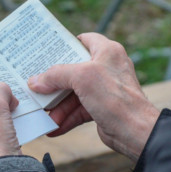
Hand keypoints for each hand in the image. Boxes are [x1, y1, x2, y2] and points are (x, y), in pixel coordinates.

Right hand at [28, 33, 159, 162]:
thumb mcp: (82, 77)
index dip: (65, 44)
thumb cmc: (116, 98)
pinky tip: (54, 127)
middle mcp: (107, 67)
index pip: (83, 40)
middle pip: (73, 70)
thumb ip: (56, 75)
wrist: (135, 132)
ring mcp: (104, 89)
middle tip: (37, 85)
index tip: (47, 52)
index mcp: (107, 51)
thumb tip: (35, 81)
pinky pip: (79, 110)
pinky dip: (67, 117)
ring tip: (44, 114)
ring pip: (74, 93)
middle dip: (55, 82)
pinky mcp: (102, 108)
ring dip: (59, 105)